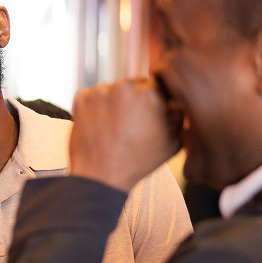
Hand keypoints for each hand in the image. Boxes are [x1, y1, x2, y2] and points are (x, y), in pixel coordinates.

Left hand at [70, 77, 182, 192]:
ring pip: (112, 90)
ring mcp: (101, 91)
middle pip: (133, 85)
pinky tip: (100, 125)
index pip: (157, 85)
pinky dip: (95, 106)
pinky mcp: (82, 98)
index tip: (151, 112)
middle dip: (134, 99)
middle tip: (131, 122)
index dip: (155, 99)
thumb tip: (176, 106)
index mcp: (150, 94)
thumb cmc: (138, 164)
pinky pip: (92, 96)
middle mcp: (125, 87)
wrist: (101, 177)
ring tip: (115, 127)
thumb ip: (180, 119)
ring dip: (114, 102)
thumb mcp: (173, 144)